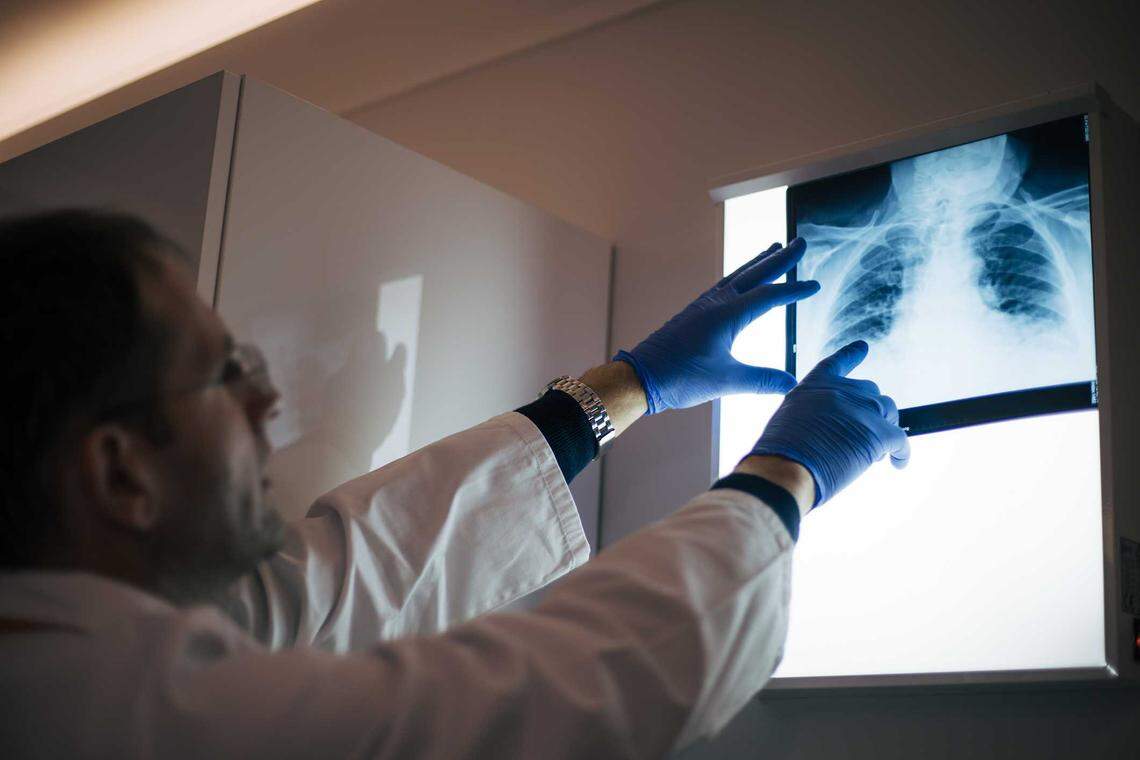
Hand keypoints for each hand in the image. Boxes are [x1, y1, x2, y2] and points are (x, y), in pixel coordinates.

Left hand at [614, 238, 819, 413]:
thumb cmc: (680, 377)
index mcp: (726, 315)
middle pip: (754, 274)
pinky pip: (723, 286)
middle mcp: (715, 304)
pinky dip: (738, 277)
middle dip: (779, 258)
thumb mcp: (725, 381)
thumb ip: (761, 380)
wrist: (641, 377)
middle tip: (800, 241)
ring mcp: (702, 306)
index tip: (815, 285)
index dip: (793, 290)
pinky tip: (740, 280)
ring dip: (757, 263)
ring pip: (736, 276)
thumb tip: (792, 384)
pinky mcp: (694, 313)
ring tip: (773, 248)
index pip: (768, 296)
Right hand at [749, 340, 909, 507]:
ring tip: (878, 451)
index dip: (852, 354)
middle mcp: (842, 391)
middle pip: (871, 392)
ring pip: (889, 412)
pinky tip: (898, 463)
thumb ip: (810, 413)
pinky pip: (901, 440)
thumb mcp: (787, 418)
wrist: (786, 467)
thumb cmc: (780, 451)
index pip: (838, 362)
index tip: (863, 346)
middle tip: (864, 434)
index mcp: (816, 385)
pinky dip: (902, 453)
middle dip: (871, 410)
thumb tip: (826, 428)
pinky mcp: (879, 433)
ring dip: (886, 428)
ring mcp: (863, 409)